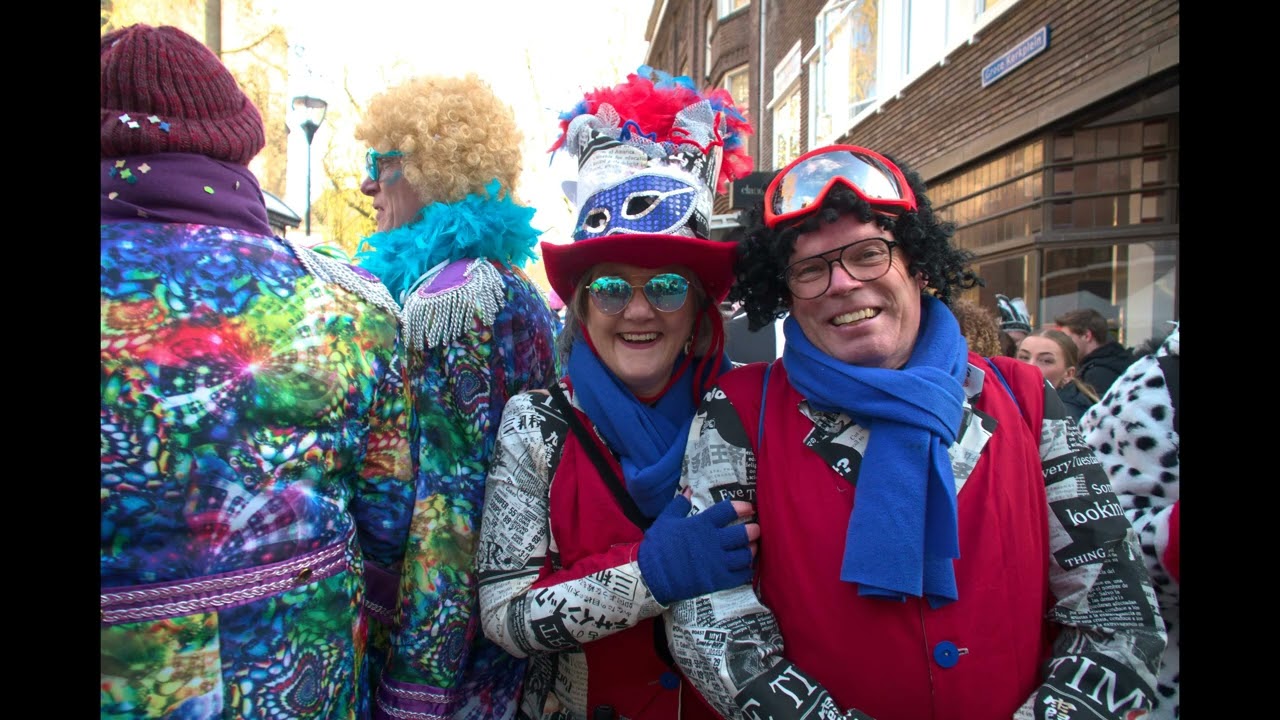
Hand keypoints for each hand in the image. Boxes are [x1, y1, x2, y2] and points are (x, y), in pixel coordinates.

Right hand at [638, 490, 758, 604]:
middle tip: (755, 529)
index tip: (750, 508)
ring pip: (745, 555)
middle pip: (743, 533)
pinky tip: (745, 567)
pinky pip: (740, 576)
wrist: (651, 576)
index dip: (743, 507)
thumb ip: (679, 504)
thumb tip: (689, 489)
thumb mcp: (665, 520)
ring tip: (753, 547)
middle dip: (753, 530)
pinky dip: (746, 571)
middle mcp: (714, 541)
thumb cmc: (658, 546)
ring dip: (752, 550)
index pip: (729, 510)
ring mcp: (717, 562)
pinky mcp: (717, 580)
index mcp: (702, 524)